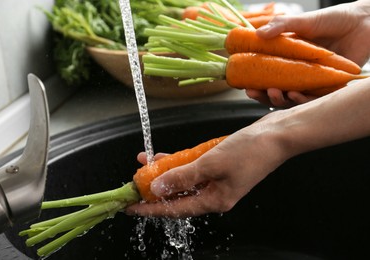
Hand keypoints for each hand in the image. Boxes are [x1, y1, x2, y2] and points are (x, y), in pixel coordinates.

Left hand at [126, 112, 288, 217]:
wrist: (276, 136)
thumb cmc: (250, 151)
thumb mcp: (211, 164)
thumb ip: (183, 176)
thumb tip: (157, 188)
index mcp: (214, 201)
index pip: (175, 209)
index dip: (151, 208)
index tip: (131, 207)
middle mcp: (213, 194)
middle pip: (177, 196)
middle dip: (154, 189)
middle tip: (134, 182)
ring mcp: (216, 180)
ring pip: (182, 181)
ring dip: (164, 172)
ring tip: (144, 164)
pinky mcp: (217, 167)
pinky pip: (191, 168)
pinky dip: (178, 163)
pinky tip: (163, 156)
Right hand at [246, 1, 369, 107]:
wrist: (364, 21)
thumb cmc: (333, 19)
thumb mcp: (303, 21)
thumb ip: (281, 26)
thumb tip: (257, 34)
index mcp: (288, 59)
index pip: (267, 75)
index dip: (254, 82)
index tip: (243, 84)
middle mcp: (298, 73)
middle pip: (276, 91)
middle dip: (262, 96)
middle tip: (253, 92)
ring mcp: (312, 81)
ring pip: (291, 99)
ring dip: (279, 99)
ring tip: (274, 92)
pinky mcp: (328, 88)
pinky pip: (312, 100)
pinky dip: (301, 100)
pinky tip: (294, 94)